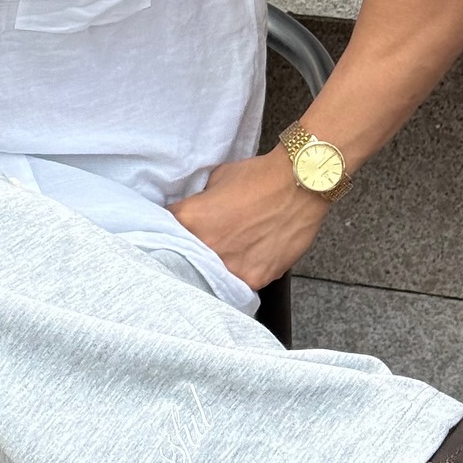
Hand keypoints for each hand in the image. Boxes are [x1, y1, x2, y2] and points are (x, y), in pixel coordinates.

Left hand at [168, 147, 329, 292]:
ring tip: (224, 257)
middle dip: (186, 256)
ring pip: (211, 278)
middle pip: (183, 262)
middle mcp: (207, 248)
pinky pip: (239, 285)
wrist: (299, 184)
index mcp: (190, 220)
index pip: (162, 232)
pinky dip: (239, 276)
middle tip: (197, 249)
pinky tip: (244, 263)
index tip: (171, 234)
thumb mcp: (215, 180)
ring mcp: (231, 268)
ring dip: (213, 271)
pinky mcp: (255, 279)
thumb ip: (199, 203)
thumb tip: (195, 216)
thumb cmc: (258, 177)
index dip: (166, 232)